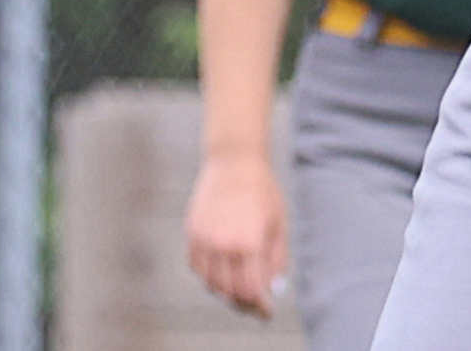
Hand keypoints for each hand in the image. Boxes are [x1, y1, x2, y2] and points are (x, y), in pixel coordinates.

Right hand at [185, 148, 290, 317]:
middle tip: (254, 301)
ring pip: (210, 282)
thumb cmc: (262, 191)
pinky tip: (221, 269)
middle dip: (243, 302)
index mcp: (249, 242)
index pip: (250, 290)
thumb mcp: (278, 223)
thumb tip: (272, 287)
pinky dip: (208, 275)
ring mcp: (204, 239)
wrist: (234, 161)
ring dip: (225, 290)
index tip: (266, 310)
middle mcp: (224, 244)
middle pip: (229, 291)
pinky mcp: (192, 232)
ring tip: (239, 285)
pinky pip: (197, 266)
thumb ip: (277, 259)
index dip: (259, 306)